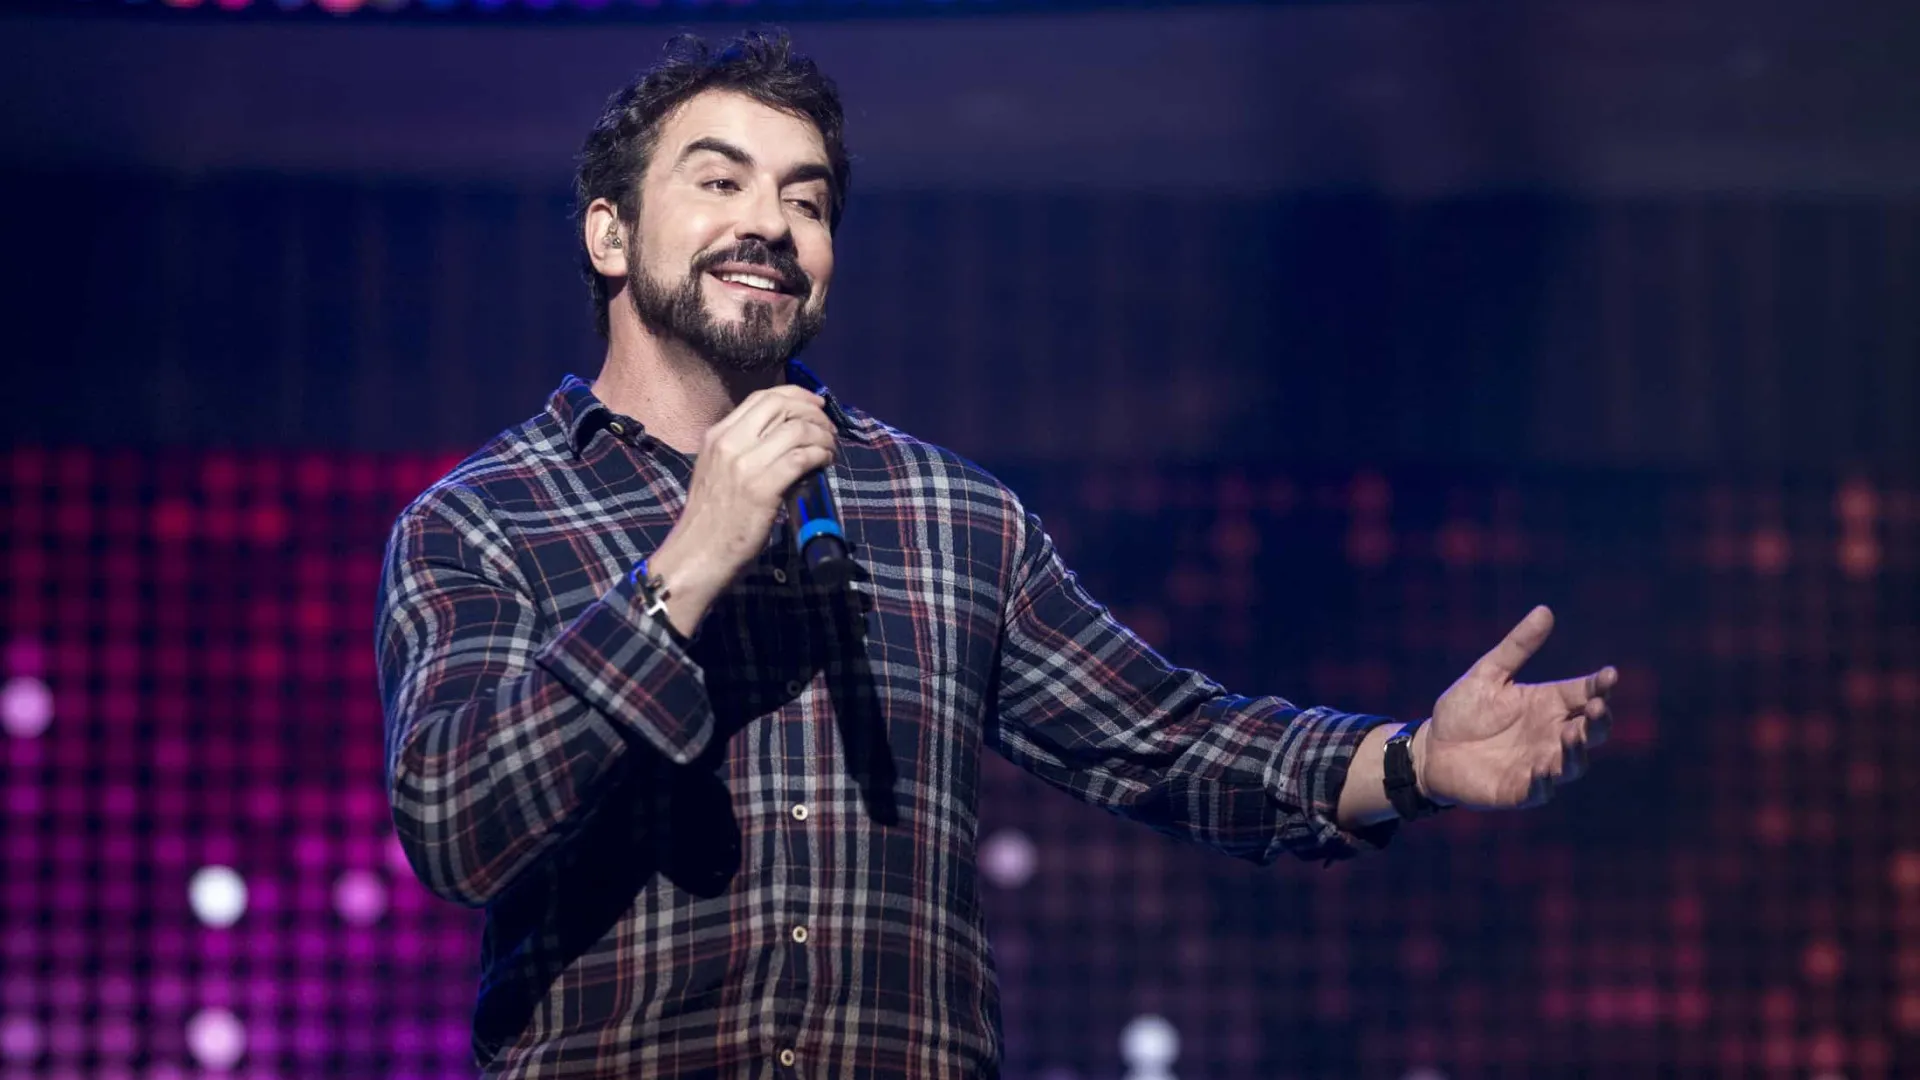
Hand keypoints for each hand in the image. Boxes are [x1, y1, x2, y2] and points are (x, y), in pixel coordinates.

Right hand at [647, 386, 835, 633]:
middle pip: (781, 406)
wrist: (697, 554)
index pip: (762, 398)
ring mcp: (745, 464)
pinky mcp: (762, 488)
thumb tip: (781, 438)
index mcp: (717, 435)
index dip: (795, 395)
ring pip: (796, 430)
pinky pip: (801, 458)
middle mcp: (729, 443)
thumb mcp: (716, 471)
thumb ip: (741, 450)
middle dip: (813, 412)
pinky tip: (825, 463)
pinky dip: (820, 455)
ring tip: (830, 449)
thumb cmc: (711, 519)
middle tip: (828, 428)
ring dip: (822, 436)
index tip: (815, 404)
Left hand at [1417, 606, 1615, 809]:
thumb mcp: (1488, 673)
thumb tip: (1545, 610)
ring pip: (1573, 763)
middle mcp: (1551, 735)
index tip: (1609, 675)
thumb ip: (1517, 646)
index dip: (1601, 686)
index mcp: (1549, 704)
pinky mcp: (1519, 790)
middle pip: (1591, 731)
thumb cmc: (1463, 710)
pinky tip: (1543, 769)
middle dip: (1598, 720)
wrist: (1431, 748)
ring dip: (1576, 751)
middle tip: (1595, 706)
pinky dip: (1545, 781)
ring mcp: (1538, 764)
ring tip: (1571, 734)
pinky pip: (1540, 790)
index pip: (1585, 693)